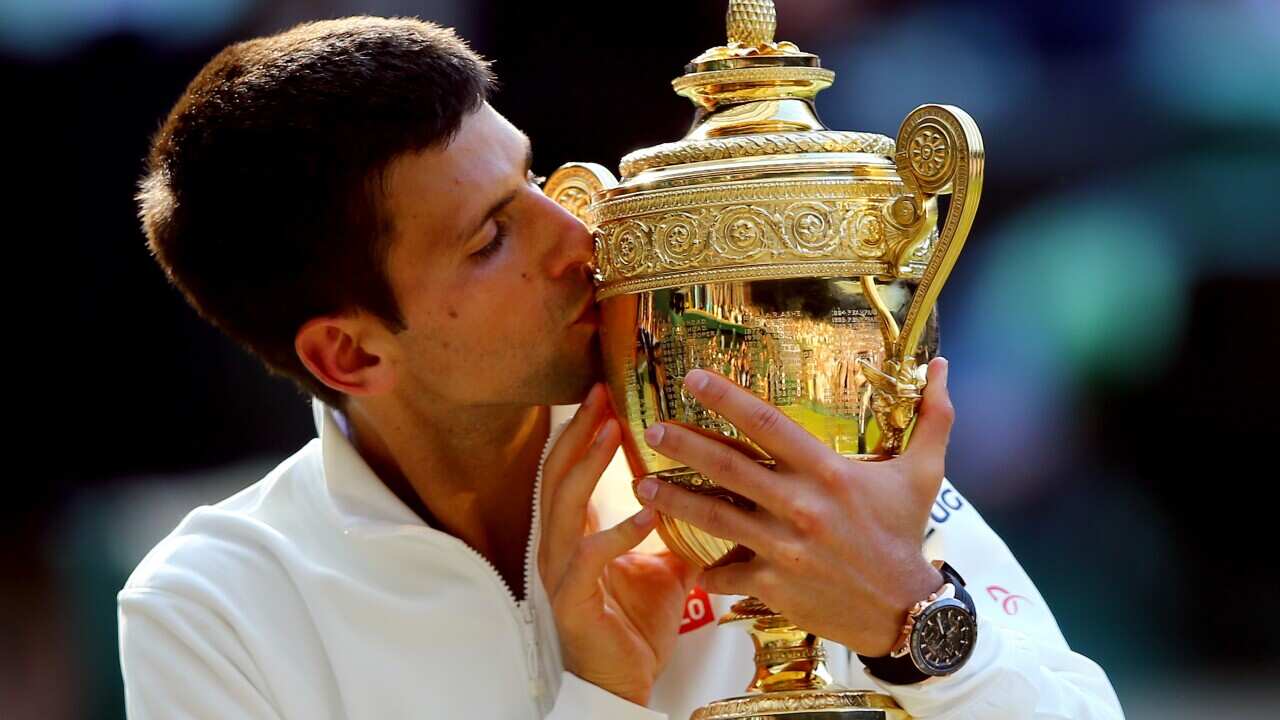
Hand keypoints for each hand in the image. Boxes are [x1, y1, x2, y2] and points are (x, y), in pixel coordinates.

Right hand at [538, 383, 699, 705]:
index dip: (582, 430)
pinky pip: (592, 557)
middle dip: (579, 431)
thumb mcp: (663, 567)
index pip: (567, 469)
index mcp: (574, 534)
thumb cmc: (636, 627)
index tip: (606, 393)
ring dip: (589, 465)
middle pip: (556, 474)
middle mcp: (559, 546)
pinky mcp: (574, 600)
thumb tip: (715, 495)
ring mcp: (561, 572)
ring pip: (565, 505)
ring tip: (612, 432)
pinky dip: (619, 530)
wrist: (624, 685)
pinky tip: (648, 510)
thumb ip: (675, 529)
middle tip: (603, 395)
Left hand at [635, 357, 954, 656]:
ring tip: (641, 487)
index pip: (768, 424)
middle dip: (684, 445)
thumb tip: (944, 365)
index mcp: (828, 473)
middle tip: (650, 429)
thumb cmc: (906, 535)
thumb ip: (933, 417)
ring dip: (674, 500)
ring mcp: (783, 548)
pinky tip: (689, 562)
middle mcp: (800, 506)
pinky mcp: (773, 585)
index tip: (692, 378)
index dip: (727, 398)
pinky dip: (707, 570)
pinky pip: (727, 574)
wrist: (905, 612)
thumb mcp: (925, 473)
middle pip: (728, 467)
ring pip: (715, 519)